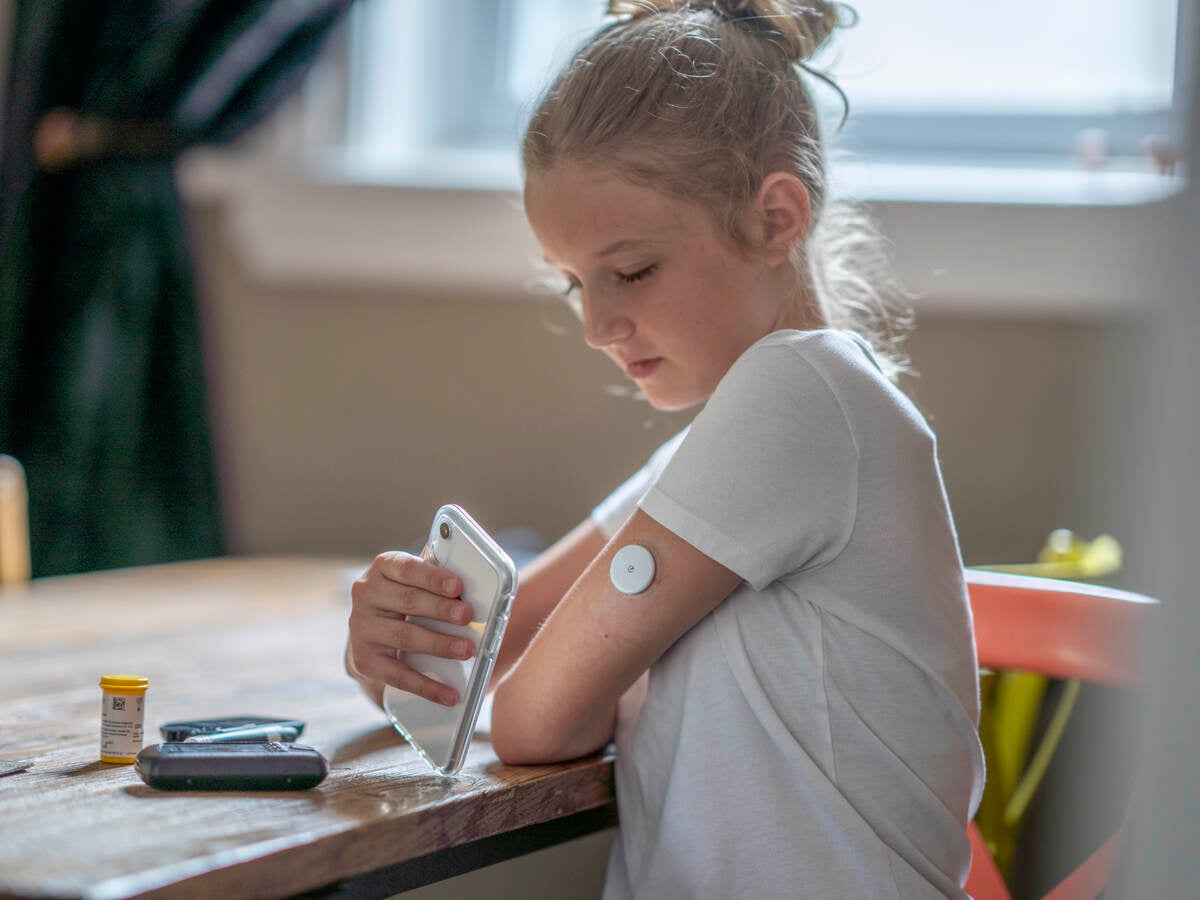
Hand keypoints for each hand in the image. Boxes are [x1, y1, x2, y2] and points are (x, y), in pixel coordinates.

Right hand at [347, 551, 475, 705]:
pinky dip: (426, 686)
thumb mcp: (417, 581)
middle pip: (408, 601)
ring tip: (466, 650)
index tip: (457, 587)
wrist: (372, 632)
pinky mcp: (364, 659)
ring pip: (404, 636)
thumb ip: (438, 581)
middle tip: (468, 617)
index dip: (433, 578)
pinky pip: (397, 674)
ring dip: (438, 644)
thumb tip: (480, 590)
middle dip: (441, 610)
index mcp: (384, 567)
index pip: (408, 568)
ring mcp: (361, 627)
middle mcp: (367, 593)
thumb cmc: (406, 599)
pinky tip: (449, 694)